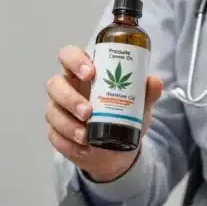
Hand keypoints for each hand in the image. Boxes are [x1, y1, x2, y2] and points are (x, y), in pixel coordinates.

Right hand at [46, 44, 162, 182]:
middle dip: (70, 98)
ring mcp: (58, 110)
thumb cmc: (123, 115)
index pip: (68, 55)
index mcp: (82, 71)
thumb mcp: (138, 104)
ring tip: (86, 136)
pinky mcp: (56, 133)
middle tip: (88, 112)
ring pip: (52, 111)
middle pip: (54, 84)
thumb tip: (155, 81)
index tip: (91, 73)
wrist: (116, 149)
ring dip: (68, 124)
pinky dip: (68, 143)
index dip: (74, 60)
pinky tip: (83, 148)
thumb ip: (147, 92)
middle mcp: (66, 87)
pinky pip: (55, 136)